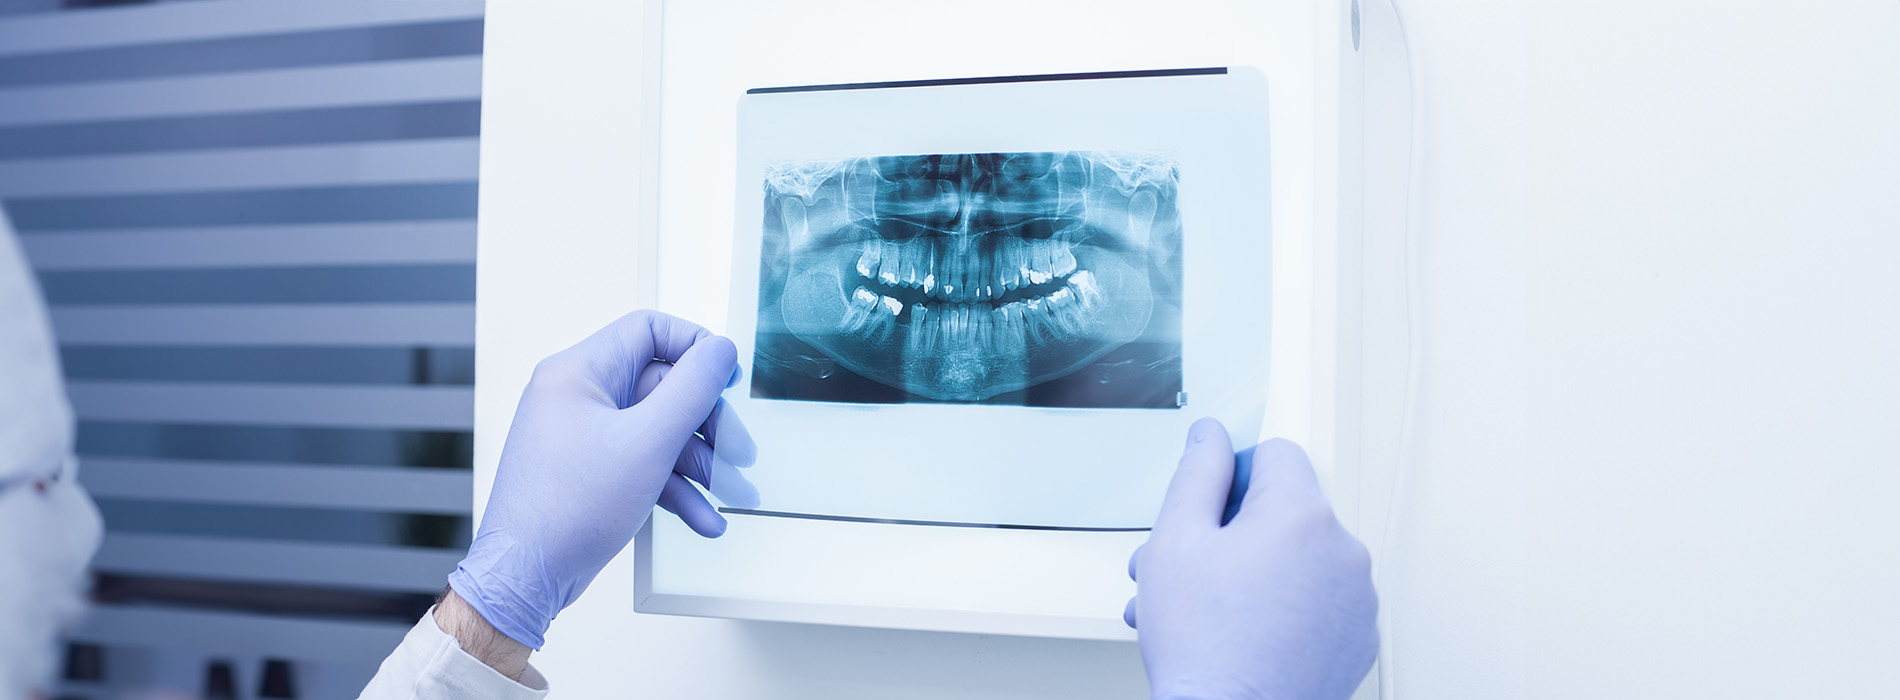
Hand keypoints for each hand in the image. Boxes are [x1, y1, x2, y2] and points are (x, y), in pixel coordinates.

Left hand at [446, 311, 749, 648]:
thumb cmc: (565, 510)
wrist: (525, 577)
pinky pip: (644, 464)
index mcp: (578, 373)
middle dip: (706, 424)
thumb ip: (692, 390)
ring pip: (658, 431)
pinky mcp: (591, 471)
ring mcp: (583, 436)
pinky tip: (701, 515)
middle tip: (736, 450)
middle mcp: (577, 397)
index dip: (696, 347)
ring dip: (698, 463)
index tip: (727, 375)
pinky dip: (675, 487)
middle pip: (663, 387)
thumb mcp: (647, 442)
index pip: (649, 331)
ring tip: (727, 491)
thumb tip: (720, 350)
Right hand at [1127, 418, 1377, 699]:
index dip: (1230, 476)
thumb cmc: (1204, 647)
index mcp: (1302, 514)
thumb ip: (1197, 472)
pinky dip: (1287, 607)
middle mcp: (1343, 550)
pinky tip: (1244, 630)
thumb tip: (1210, 436)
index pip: (1274, 454)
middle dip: (1235, 530)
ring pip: (1301, 558)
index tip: (1209, 510)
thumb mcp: (1175, 539)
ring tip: (1209, 608)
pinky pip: (1321, 600)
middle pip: (1286, 510)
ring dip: (1257, 571)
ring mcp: (1358, 598)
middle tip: (1193, 567)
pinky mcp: (1359, 638)